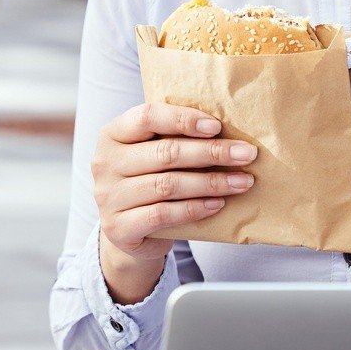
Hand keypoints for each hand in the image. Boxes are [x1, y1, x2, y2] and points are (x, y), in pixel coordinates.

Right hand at [92, 102, 256, 303]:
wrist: (127, 232)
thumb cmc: (148, 182)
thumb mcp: (151, 154)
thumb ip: (175, 139)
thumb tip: (227, 131)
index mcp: (112, 134)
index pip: (147, 117)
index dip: (183, 119)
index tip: (217, 127)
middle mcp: (104, 163)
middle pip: (164, 153)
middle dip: (211, 152)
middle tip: (246, 155)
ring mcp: (108, 197)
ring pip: (168, 185)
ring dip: (211, 182)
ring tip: (242, 182)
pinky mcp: (118, 227)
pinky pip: (163, 214)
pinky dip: (194, 208)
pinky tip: (218, 204)